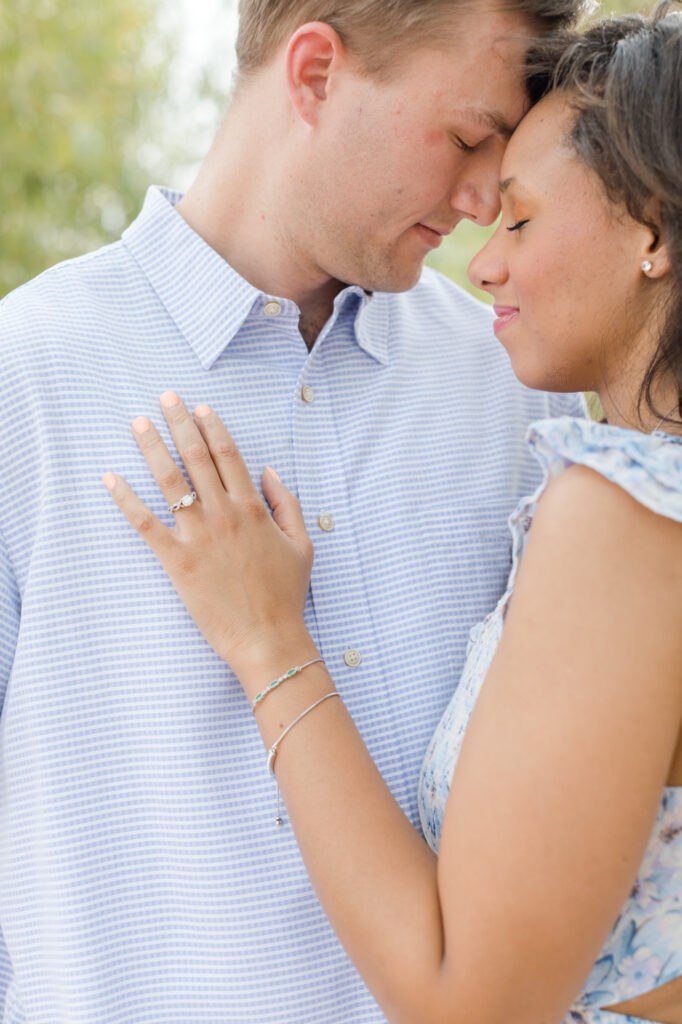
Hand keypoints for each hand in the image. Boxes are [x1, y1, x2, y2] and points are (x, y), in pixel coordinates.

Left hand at [102, 392, 315, 680]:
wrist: (268, 638)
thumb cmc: (285, 595)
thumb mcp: (302, 544)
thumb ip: (287, 503)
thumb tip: (268, 471)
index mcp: (253, 509)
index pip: (228, 456)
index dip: (213, 428)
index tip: (200, 408)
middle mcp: (224, 515)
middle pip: (197, 458)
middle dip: (180, 423)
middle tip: (166, 398)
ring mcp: (198, 537)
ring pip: (170, 482)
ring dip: (152, 448)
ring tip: (139, 424)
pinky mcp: (178, 562)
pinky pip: (145, 524)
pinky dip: (126, 499)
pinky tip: (111, 478)